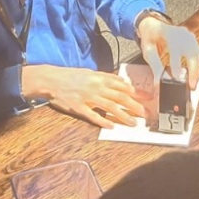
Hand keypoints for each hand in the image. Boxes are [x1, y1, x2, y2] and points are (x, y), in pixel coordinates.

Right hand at [22, 65, 144, 127]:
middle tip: (145, 113)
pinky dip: (103, 121)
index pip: (122, 85)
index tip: (147, 98)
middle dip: (134, 106)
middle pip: (120, 97)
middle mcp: (96, 87)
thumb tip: (121, 81)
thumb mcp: (90, 73)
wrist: (51, 79)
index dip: (136, 92)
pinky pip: (93, 115)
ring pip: (110, 107)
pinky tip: (112, 126)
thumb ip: (106, 77)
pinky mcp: (78, 107)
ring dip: (123, 115)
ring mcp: (87, 98)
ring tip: (133, 123)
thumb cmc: (70, 76)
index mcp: (100, 78)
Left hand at [137, 16, 198, 89]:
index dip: (176, 63)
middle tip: (191, 86)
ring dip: (197, 71)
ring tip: (193, 85)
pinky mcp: (194, 42)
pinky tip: (194, 77)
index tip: (177, 77)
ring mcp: (190, 37)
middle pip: (191, 52)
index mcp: (168, 33)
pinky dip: (197, 67)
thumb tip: (159, 82)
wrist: (156, 25)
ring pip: (198, 55)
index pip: (175, 48)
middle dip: (193, 70)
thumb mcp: (148, 50)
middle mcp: (182, 33)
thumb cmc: (151, 38)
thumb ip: (154, 65)